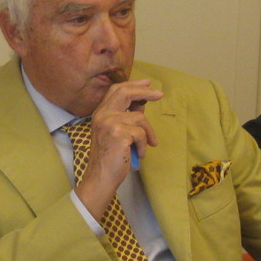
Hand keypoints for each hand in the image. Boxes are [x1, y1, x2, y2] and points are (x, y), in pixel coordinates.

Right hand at [75, 79, 162, 221]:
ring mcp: (109, 123)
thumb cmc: (110, 157)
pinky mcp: (118, 133)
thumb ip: (125, 117)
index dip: (133, 84)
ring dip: (148, 133)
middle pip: (125, 93)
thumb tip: (142, 103)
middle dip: (145, 92)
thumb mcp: (116, 133)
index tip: (147, 84)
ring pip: (139, 118)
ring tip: (146, 146)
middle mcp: (102, 115)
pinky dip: (143, 145)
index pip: (116, 90)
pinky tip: (138, 154)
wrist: (100, 177)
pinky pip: (141, 133)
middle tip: (159, 95)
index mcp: (100, 113)